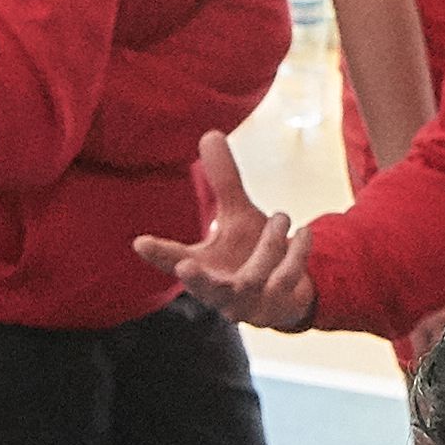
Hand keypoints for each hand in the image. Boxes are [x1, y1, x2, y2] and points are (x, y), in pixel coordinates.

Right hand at [131, 132, 318, 331]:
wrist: (284, 293)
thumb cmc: (250, 253)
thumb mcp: (237, 215)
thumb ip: (224, 181)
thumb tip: (210, 134)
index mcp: (200, 269)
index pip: (171, 260)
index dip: (156, 253)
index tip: (140, 243)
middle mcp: (217, 292)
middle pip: (204, 288)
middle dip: (195, 280)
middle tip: (184, 267)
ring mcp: (246, 305)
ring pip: (253, 278)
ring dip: (270, 244)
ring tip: (282, 217)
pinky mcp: (274, 309)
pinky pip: (286, 280)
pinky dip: (297, 253)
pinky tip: (305, 232)